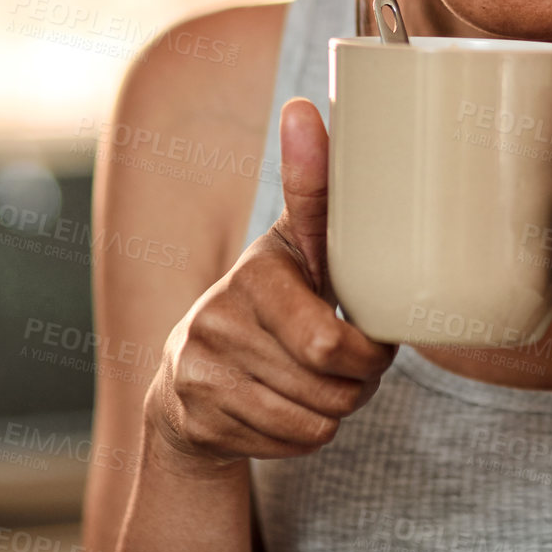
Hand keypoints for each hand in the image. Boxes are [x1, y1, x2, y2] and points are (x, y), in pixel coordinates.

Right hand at [144, 98, 396, 471]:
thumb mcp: (295, 246)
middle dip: (362, 379)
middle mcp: (220, 318)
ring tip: (326, 379)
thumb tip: (304, 108)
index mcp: (258, 273)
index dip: (363, 350)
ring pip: (316, 416)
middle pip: (333, 380)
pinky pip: (291, 443)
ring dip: (338, 407)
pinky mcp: (197, 418)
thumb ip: (315, 191)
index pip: (325, 337)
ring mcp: (202, 372)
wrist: (188, 381)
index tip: (361, 352)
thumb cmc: (272, 300)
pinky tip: (292, 406)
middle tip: (360, 362)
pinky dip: (307, 434)